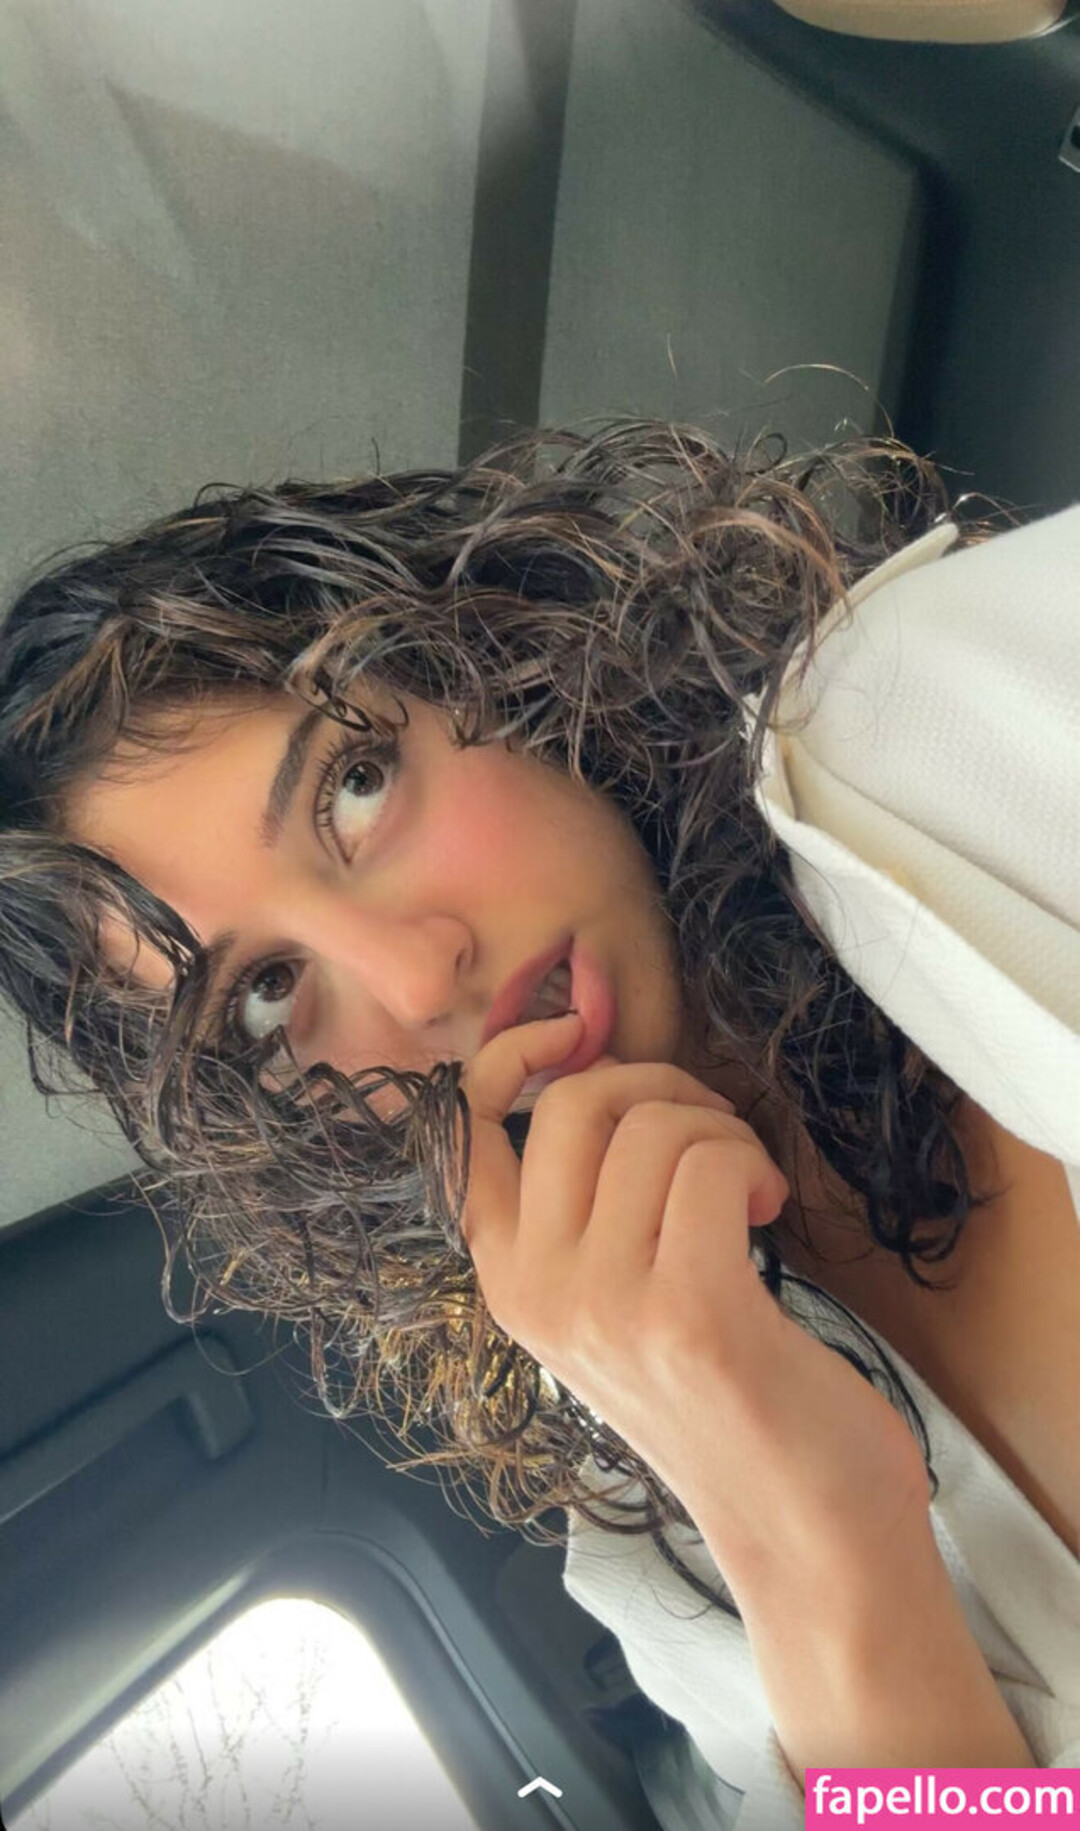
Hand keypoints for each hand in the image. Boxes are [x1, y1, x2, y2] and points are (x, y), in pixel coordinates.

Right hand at [459, 1011, 929, 1573]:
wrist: (801, 1529)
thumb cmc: (721, 1400)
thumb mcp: (613, 1305)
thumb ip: (584, 1210)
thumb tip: (599, 1077)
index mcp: (509, 1281)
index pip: (460, 1126)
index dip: (517, 1055)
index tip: (583, 1038)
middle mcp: (537, 1292)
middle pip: (572, 1103)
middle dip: (659, 1085)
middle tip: (713, 1134)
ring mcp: (605, 1306)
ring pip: (651, 1126)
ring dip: (721, 1132)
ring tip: (747, 1189)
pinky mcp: (687, 1313)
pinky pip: (710, 1163)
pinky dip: (752, 1165)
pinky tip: (767, 1213)